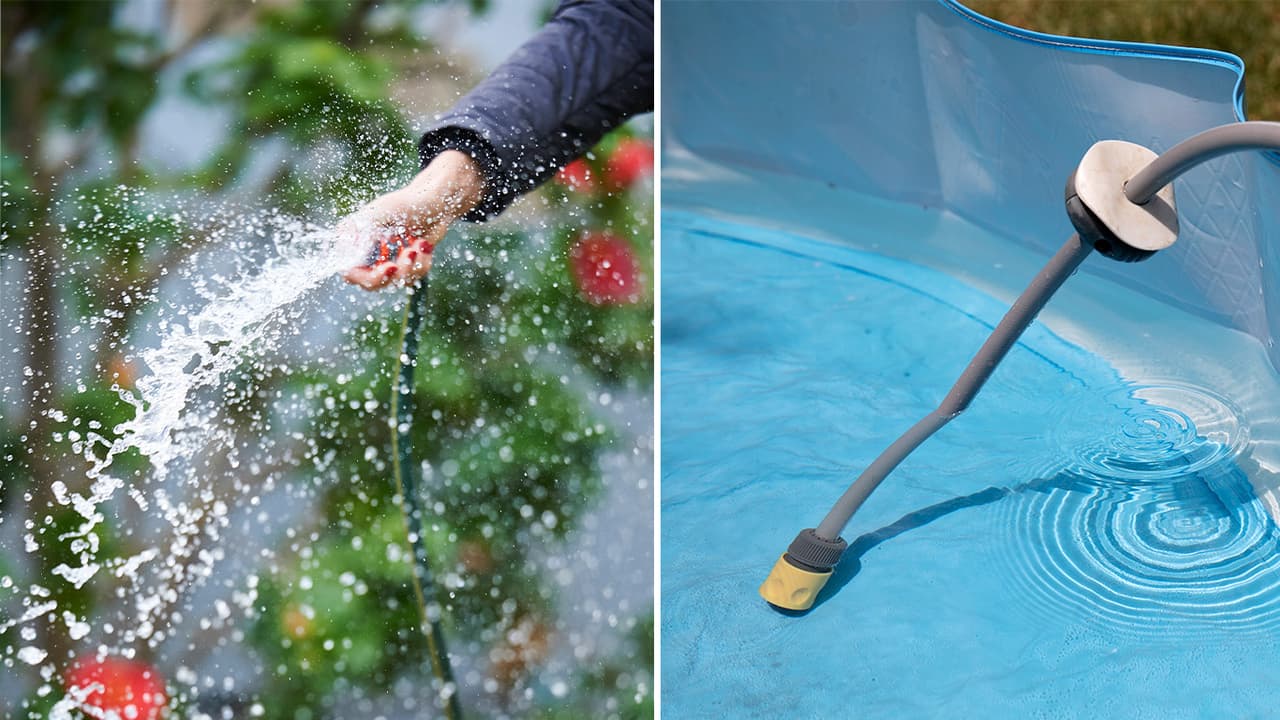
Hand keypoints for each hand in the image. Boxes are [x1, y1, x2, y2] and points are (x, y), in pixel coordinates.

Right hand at [340, 150, 484, 290]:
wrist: (434, 203)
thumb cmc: (405, 203)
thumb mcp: (380, 213)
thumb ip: (364, 232)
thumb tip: (352, 257)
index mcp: (354, 241)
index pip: (350, 272)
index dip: (367, 276)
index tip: (390, 267)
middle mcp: (366, 254)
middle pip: (371, 283)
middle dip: (394, 273)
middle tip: (410, 255)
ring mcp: (384, 261)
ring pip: (395, 282)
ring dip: (411, 264)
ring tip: (420, 243)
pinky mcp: (403, 266)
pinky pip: (412, 277)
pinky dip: (422, 263)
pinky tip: (424, 245)